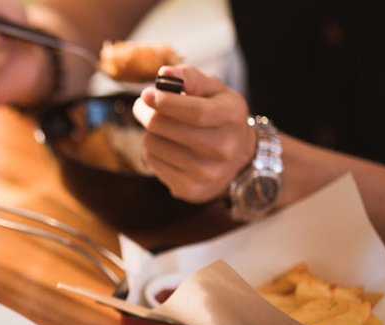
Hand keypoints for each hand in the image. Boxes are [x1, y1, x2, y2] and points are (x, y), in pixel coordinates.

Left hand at [132, 65, 256, 202]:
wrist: (241, 160)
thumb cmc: (220, 117)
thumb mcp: (214, 91)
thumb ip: (190, 77)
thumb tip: (164, 74)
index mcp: (231, 116)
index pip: (193, 111)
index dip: (164, 102)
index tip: (147, 95)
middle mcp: (223, 148)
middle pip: (164, 128)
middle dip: (146, 112)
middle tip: (143, 106)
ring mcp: (207, 173)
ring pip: (153, 145)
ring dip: (151, 133)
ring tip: (163, 130)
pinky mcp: (190, 190)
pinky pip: (153, 164)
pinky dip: (154, 153)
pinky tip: (169, 149)